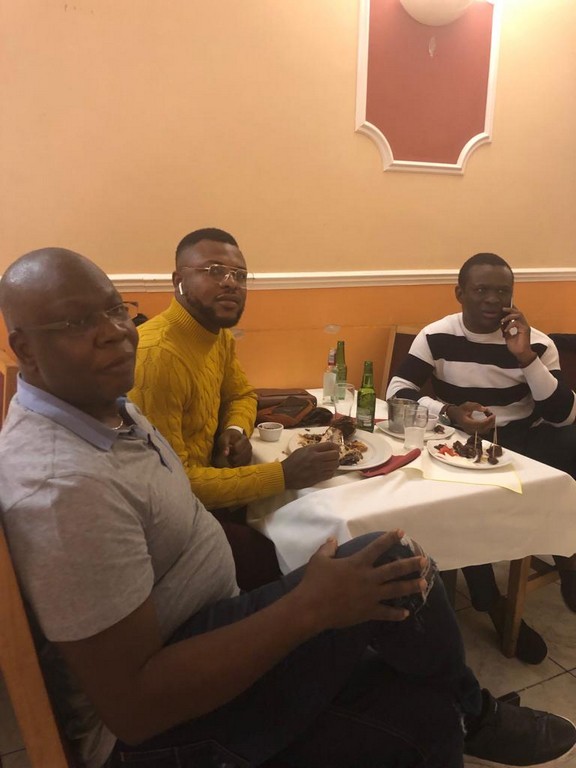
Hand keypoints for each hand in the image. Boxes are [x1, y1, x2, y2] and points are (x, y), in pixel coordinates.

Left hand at [213, 429, 252, 467]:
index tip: (227, 447)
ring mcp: (250, 454)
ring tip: (230, 455)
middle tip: (228, 452)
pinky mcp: (249, 460)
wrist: (234, 438)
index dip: (229, 450)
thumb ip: (224, 445)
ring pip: (238, 463)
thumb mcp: (224, 438)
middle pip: (237, 457)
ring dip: (232, 461)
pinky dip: (235, 464)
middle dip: (230, 456)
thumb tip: (225, 454)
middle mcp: (249, 447)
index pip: (236, 449)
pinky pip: (241, 465)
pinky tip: (233, 459)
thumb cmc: (228, 438)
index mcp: (245, 439)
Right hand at [282, 442, 339, 488]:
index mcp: (312, 450)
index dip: (335, 446)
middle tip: (333, 457)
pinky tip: (326, 471)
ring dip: (334, 464)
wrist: (285, 475)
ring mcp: (318, 469)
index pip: (329, 445)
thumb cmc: (292, 461)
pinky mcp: (318, 478)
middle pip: (335, 455)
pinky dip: (331, 472)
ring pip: (335, 465)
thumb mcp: (302, 450)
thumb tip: (326, 448)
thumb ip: (314, 449)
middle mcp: (316, 458)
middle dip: (336, 455)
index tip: (336, 448)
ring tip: (330, 464)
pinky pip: (331, 474)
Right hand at [295, 530, 426, 628]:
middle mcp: (368, 578)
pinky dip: (396, 614)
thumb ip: (328, 548)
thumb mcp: (319, 560)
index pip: (377, 547)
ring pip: (395, 590)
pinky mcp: (368, 612)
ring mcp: (370, 596)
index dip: (389, 538)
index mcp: (357, 563)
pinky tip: (406, 613)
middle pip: (394, 569)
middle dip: (410, 564)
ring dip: (410, 586)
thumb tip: (332, 539)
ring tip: (423, 583)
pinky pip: (386, 613)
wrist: (312, 607)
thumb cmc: (315, 582)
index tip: (401, 532)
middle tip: (424, 561)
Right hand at [447, 402, 494, 435]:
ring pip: (484, 431)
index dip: (488, 420)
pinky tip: (488, 420)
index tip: (493, 415)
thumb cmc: (461, 410)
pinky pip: (483, 431)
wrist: (456, 415)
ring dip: (490, 424)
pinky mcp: (474, 432)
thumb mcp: (467, 405)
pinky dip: (487, 426)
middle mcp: (469, 429)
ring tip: (491, 417)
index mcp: (466, 423)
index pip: (480, 424)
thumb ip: (476, 406)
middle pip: (483, 429)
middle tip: (493, 415)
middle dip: (490, 422)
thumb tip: (485, 409)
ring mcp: (471, 432)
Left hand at [500, 305, 536, 366]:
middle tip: (502, 308)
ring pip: (518, 315)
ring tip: (502, 320)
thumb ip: (506, 330)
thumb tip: (501, 324)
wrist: (521, 354)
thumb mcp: (508, 337)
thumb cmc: (516, 347)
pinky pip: (516, 323)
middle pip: (518, 312)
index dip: (511, 310)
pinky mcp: (525, 330)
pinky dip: (509, 325)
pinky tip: (505, 330)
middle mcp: (524, 324)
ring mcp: (525, 326)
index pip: (516, 314)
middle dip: (510, 309)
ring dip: (509, 316)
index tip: (503, 308)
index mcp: (521, 325)